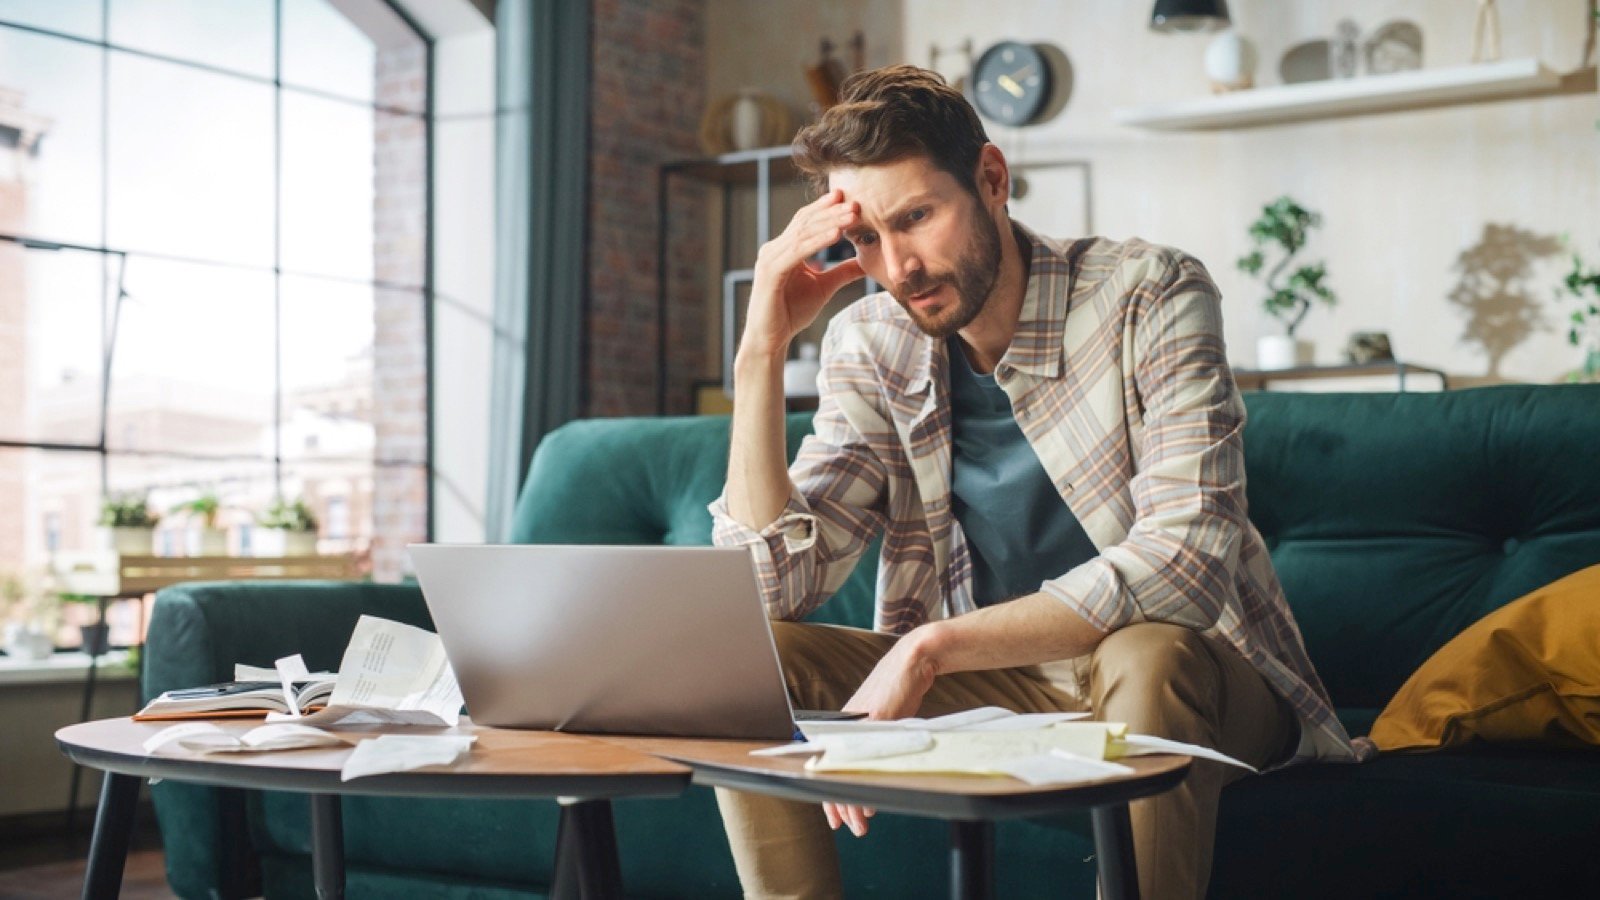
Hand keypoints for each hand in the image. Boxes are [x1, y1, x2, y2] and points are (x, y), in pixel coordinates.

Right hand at [742, 189, 865, 360]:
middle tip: (856, 202)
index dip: (826, 208)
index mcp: (783, 249)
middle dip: (832, 211)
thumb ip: (842, 272)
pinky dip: (818, 242)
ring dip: (830, 223)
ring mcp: (770, 259)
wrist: (771, 339)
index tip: (848, 198)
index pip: (805, 221)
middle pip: (805, 222)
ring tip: (852, 215)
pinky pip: (797, 252)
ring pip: (803, 234)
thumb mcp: (824, 287)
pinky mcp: (771, 273)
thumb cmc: (791, 313)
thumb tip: (864, 262)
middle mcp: (774, 249)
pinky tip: (836, 234)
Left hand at [823, 628, 940, 837]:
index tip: (835, 817)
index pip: (830, 768)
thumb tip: (867, 773)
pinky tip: (868, 802)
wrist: (912, 662)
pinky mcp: (876, 720)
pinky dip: (865, 784)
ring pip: (847, 773)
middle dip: (841, 807)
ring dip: (854, 803)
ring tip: (861, 823)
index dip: (831, 796)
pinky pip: (866, 760)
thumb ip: (872, 742)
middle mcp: (847, 728)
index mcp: (845, 728)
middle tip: (850, 828)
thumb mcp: (881, 720)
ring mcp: (860, 725)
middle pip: (835, 775)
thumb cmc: (897, 690)